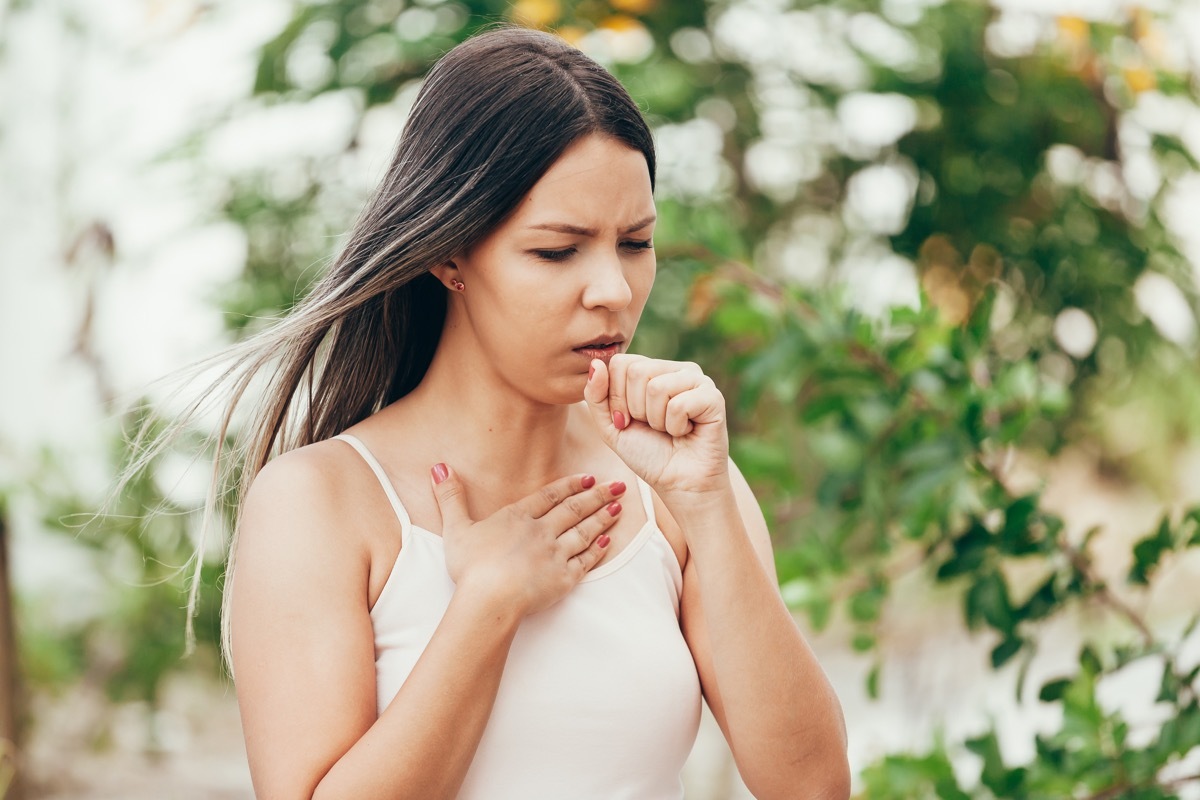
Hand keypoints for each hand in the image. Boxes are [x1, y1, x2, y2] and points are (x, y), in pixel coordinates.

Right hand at [429, 466, 625, 615]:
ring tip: (618, 508)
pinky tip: (608, 542)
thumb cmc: (470, 566)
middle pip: (574, 510)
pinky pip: (585, 561)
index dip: (569, 486)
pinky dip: (598, 550)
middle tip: (617, 485)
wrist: (490, 598)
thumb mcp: (456, 528)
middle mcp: (542, 532)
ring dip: (602, 518)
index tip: (587, 478)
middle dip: (597, 496)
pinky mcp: (564, 579)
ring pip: (584, 532)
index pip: (549, 496)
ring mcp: (555, 555)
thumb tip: (439, 468)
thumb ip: (451, 497)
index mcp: (518, 517)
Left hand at [583, 355, 730, 501]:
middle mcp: (676, 369)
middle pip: (637, 371)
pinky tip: (687, 432)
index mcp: (653, 369)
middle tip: (653, 427)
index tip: (628, 420)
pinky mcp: (713, 397)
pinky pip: (679, 404)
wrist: (678, 484)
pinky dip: (676, 427)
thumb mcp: (610, 425)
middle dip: (636, 409)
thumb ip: (596, 395)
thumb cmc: (647, 453)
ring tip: (670, 429)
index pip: (620, 363)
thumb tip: (596, 362)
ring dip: (656, 420)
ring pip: (657, 387)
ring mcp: (698, 380)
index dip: (616, 398)